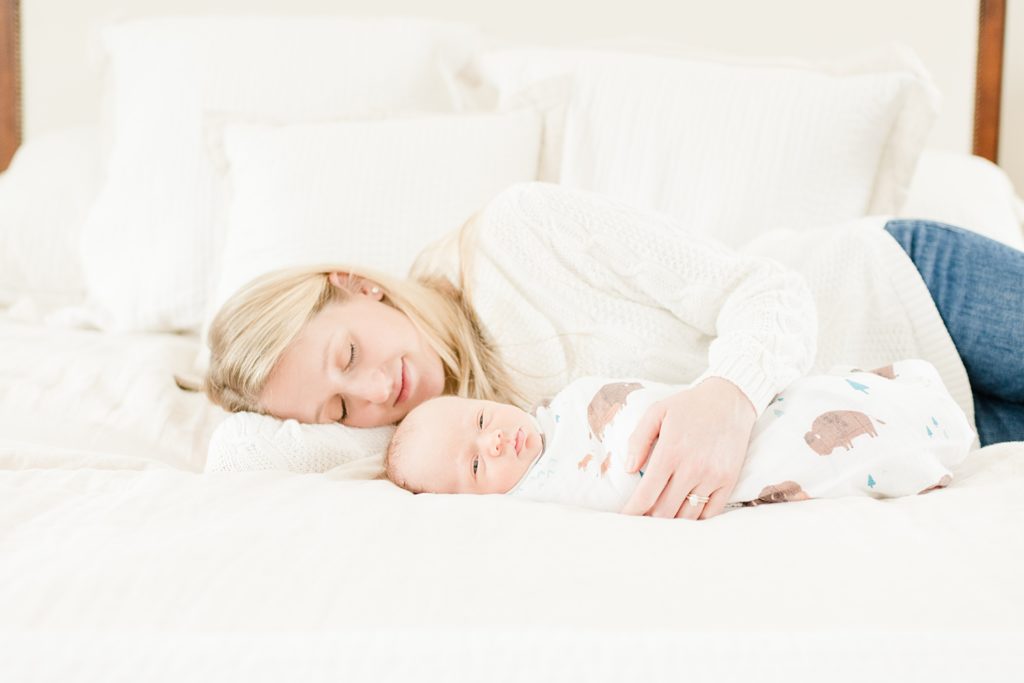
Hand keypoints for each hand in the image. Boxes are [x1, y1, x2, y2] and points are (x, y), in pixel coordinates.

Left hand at [621, 377, 756, 519]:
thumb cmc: (689, 406)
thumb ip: (638, 440)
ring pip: (687, 516)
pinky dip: (696, 519)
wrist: (730, 399)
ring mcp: (713, 477)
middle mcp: (692, 468)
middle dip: (649, 520)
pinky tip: (685, 513)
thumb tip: (628, 469)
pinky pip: (711, 512)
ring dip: (672, 522)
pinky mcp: (729, 481)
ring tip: (661, 519)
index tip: (625, 519)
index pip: (646, 495)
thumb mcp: (656, 412)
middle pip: (665, 512)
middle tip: (640, 520)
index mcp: (670, 453)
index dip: (632, 512)